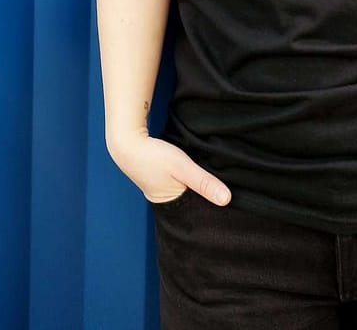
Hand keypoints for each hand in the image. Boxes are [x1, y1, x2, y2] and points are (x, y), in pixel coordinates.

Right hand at [107, 132, 230, 205]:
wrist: (126, 140)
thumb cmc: (153, 155)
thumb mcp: (182, 167)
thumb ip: (204, 182)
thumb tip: (228, 200)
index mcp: (171, 206)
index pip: (197, 215)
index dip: (212, 212)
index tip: (230, 209)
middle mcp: (166, 201)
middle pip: (192, 205)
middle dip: (206, 202)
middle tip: (226, 196)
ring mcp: (161, 189)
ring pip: (186, 194)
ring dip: (197, 189)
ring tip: (215, 186)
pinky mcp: (160, 178)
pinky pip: (180, 184)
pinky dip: (188, 181)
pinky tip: (196, 175)